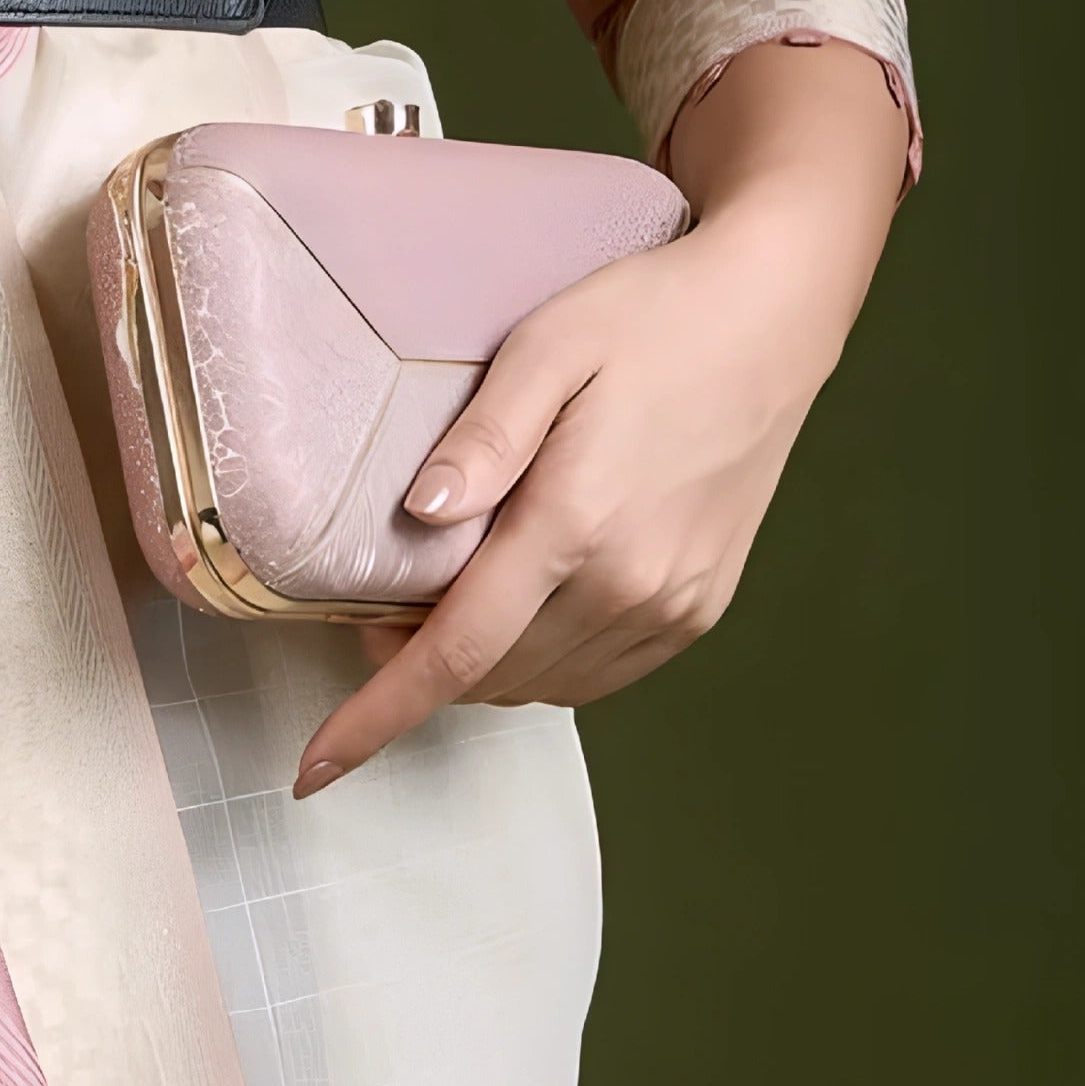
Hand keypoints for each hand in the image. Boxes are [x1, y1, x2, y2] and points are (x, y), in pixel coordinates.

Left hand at [293, 44, 907, 795]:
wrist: (770, 321)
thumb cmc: (649, 319)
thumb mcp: (548, 348)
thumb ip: (483, 438)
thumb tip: (417, 516)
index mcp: (577, 526)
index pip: (457, 653)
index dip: (378, 717)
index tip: (314, 767)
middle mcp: (630, 588)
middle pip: (492, 676)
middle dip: (417, 668)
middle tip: (378, 603)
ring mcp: (673, 607)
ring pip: (542, 685)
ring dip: (480, 667)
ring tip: (445, 599)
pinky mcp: (699, 609)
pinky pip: (597, 674)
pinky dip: (540, 662)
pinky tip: (521, 607)